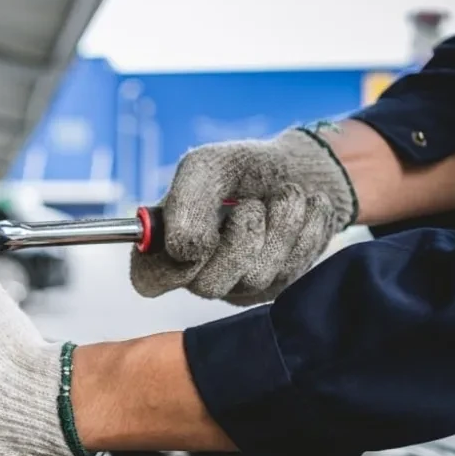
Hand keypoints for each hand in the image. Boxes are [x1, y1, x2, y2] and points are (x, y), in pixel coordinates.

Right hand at [131, 128, 355, 305]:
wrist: (300, 170)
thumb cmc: (242, 170)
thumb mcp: (208, 166)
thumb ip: (186, 200)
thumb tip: (184, 249)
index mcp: (165, 247)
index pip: (148, 280)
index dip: (173, 264)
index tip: (198, 237)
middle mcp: (197, 276)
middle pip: (209, 284)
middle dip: (241, 233)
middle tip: (250, 203)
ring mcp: (239, 288)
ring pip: (256, 277)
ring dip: (281, 223)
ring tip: (284, 197)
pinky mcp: (277, 290)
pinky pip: (293, 270)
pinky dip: (306, 229)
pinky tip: (303, 212)